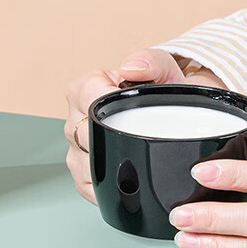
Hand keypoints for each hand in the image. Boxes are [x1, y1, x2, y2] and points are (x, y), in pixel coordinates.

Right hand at [64, 49, 225, 203]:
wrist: (173, 119)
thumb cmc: (160, 94)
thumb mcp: (162, 70)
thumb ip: (150, 61)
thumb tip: (131, 68)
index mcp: (84, 88)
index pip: (87, 95)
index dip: (112, 103)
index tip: (134, 109)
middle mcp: (73, 118)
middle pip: (85, 134)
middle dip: (117, 137)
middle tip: (145, 136)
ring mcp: (75, 148)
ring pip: (86, 163)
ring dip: (113, 164)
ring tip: (138, 156)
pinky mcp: (82, 174)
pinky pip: (90, 186)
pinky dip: (109, 186)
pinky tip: (127, 178)